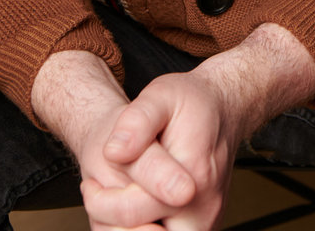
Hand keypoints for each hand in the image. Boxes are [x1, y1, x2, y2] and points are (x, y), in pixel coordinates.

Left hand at [84, 68, 239, 230]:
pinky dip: (145, 228)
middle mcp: (203, 209)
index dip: (101, 201)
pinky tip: (133, 205)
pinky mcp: (202, 227)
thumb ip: (136, 121)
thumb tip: (115, 151)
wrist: (224, 108)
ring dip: (130, 230)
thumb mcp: (160, 96)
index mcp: (193, 177)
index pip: (133, 212)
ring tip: (115, 201)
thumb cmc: (193, 103)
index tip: (91, 183)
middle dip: (116, 225)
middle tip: (100, 198)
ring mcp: (206, 222)